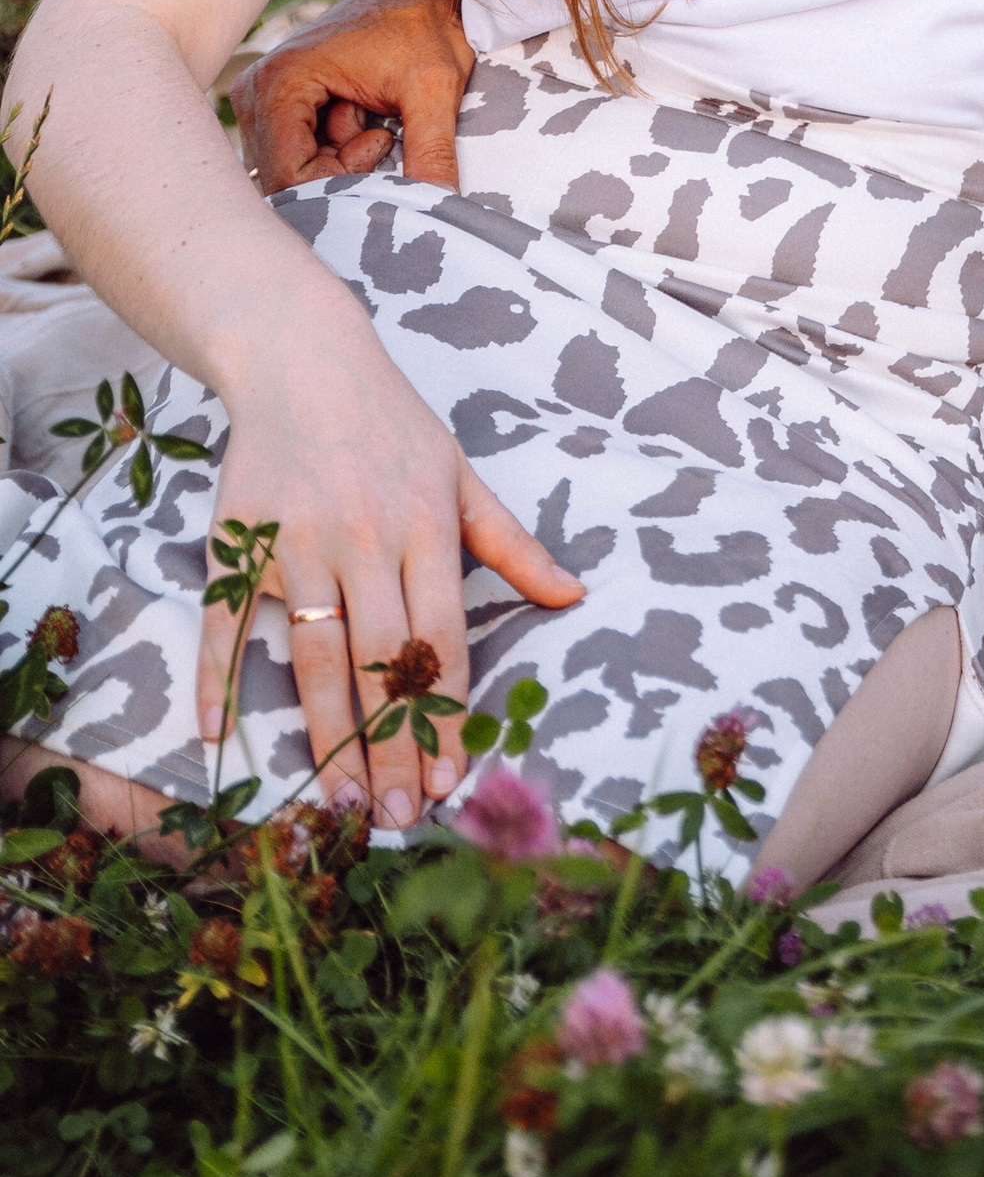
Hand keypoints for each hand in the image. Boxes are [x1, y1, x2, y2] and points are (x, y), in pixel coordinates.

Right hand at [198, 321, 583, 829]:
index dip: (447, 716)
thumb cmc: (394, 425)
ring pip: (314, 655)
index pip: (442, 640)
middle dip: (391, 748)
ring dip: (326, 736)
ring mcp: (296, 542)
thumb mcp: (462, 475)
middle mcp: (363, 539)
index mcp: (425, 527)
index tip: (452, 780)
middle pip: (381, 662)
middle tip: (396, 816)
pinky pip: (225, 621)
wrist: (304, 359)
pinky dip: (218, 679)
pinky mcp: (237, 541)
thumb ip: (511, 544)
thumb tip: (572, 596)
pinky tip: (221, 738)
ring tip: (338, 802)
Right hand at [231, 0, 474, 193]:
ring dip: (340, 161)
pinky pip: (300, 154)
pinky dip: (336, 150)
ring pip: (295, 169)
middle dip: (339, 173)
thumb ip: (431, 151)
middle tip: (381, 134)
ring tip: (373, 119)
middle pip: (285, 177)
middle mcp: (257, 91)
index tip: (380, 152)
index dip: (336, 188)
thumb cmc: (424, 25)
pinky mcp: (278, 104)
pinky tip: (362, 116)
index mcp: (280, 83)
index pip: (287, 177)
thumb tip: (438, 207)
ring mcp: (263, 98)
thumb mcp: (434, 88)